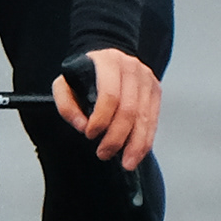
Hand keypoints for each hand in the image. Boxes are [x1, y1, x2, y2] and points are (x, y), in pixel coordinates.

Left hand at [55, 47, 161, 170]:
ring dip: (136, 144)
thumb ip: (66, 105)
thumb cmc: (83, 74)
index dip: (101, 119)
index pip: (110, 95)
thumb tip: (81, 126)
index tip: (89, 135)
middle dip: (117, 137)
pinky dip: (146, 139)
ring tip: (127, 163)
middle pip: (129, 109)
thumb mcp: (65, 83)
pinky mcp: (155, 90)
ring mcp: (147, 78)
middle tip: (104, 154)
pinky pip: (153, 119)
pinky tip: (138, 154)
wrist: (107, 57)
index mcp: (108, 62)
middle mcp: (132, 68)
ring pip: (144, 117)